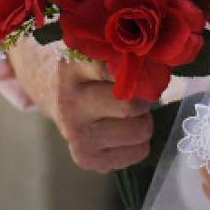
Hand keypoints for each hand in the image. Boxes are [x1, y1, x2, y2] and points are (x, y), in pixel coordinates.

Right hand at [7, 39, 152, 172]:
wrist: (54, 93)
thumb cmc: (88, 68)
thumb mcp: (97, 50)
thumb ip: (123, 55)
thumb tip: (155, 67)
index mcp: (73, 69)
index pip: (117, 70)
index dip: (138, 70)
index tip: (141, 66)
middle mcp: (71, 104)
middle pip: (133, 106)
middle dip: (145, 98)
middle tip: (138, 92)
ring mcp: (76, 135)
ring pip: (141, 130)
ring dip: (144, 119)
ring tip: (129, 111)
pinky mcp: (86, 159)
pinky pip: (138, 152)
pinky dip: (139, 141)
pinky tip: (123, 129)